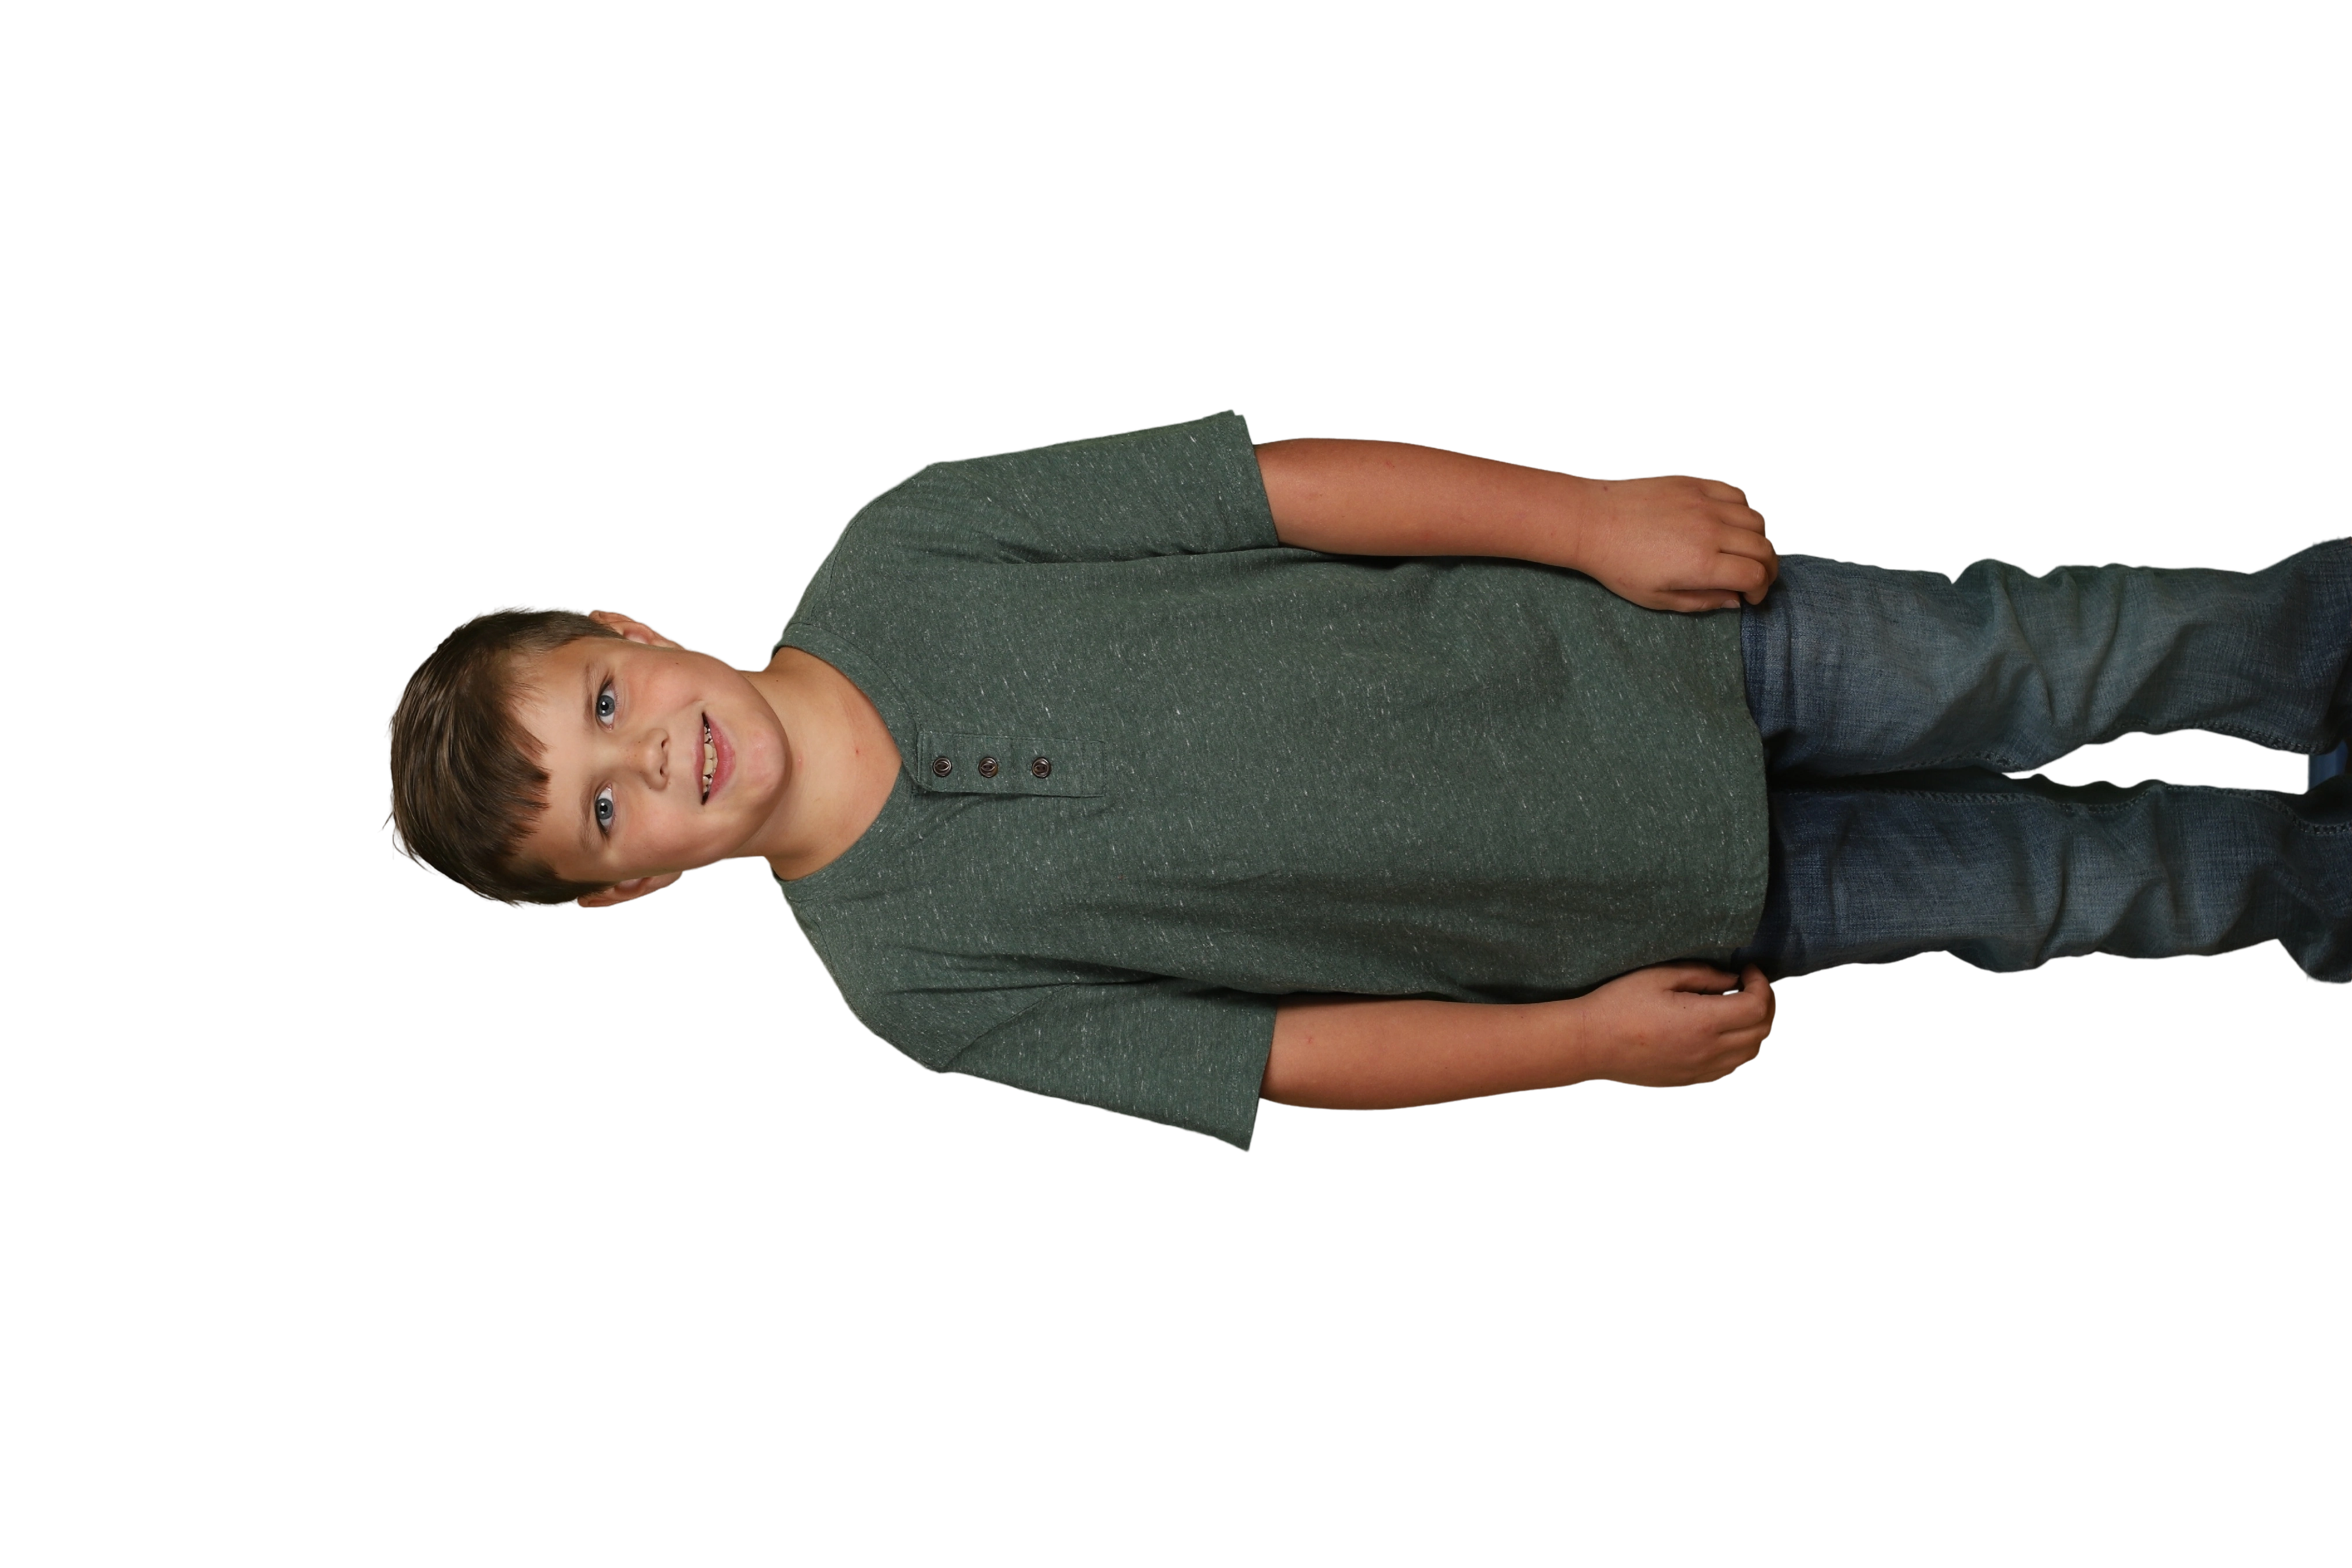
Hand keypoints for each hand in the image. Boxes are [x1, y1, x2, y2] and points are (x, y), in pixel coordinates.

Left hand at [1570, 475, 1777, 613]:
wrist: (1593, 522)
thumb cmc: (1618, 564)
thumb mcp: (1656, 598)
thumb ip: (1701, 602)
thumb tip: (1733, 600)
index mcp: (1701, 565)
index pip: (1755, 575)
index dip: (1760, 590)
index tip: (1751, 596)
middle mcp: (1710, 531)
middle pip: (1763, 548)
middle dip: (1767, 568)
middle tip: (1756, 577)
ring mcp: (1704, 504)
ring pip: (1756, 519)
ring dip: (1757, 538)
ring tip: (1743, 551)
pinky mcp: (1695, 484)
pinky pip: (1736, 494)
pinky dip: (1743, 510)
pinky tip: (1730, 523)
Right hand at [1577, 961, 1775, 1087]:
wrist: (1589, 1044)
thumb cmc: (1617, 1006)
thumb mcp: (1658, 976)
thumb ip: (1701, 975)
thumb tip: (1731, 979)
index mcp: (1703, 1022)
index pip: (1757, 1005)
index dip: (1761, 983)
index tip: (1748, 970)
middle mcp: (1708, 1051)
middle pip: (1760, 1030)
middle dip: (1763, 1003)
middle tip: (1748, 984)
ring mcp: (1700, 1069)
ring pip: (1750, 1052)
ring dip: (1754, 1028)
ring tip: (1737, 1007)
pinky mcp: (1689, 1079)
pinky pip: (1730, 1067)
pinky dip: (1738, 1048)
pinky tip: (1722, 1032)